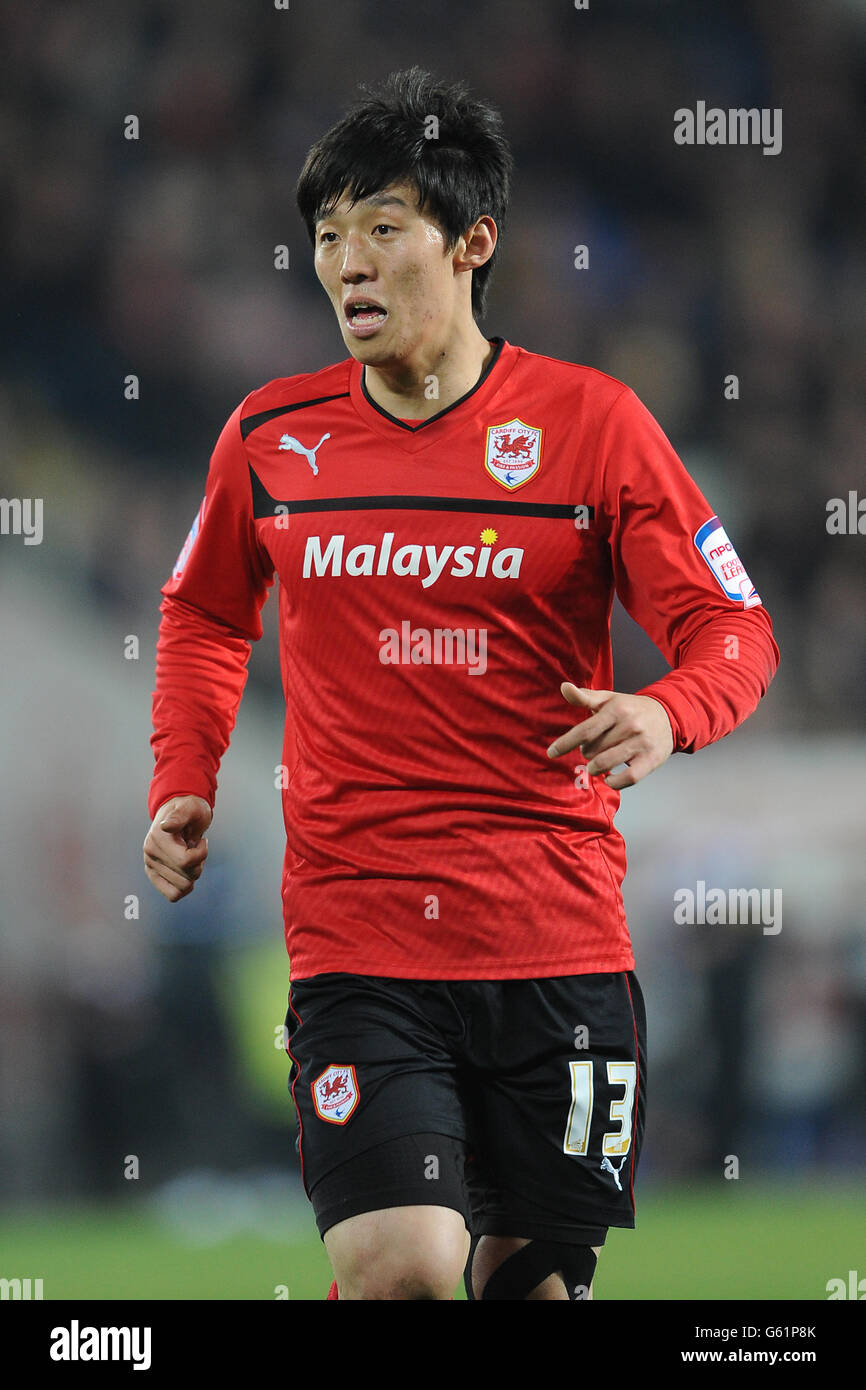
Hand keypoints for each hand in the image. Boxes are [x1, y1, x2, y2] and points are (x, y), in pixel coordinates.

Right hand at [143, 795, 211, 901]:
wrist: (177, 809)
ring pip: (183, 888)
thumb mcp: (191, 807)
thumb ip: (180, 817)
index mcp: (158, 838)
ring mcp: (150, 865)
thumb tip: (167, 827)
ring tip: (189, 855)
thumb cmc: (189, 809)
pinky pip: (172, 895)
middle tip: (195, 847)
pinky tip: (187, 871)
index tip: (201, 840)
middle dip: (199, 864)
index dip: (201, 853)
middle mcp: (150, 853)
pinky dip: (185, 887)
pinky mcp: (153, 874)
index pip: (186, 861)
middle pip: (187, 877)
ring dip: (193, 873)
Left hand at [546, 683, 673, 790]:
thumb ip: (584, 696)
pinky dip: (614, 782)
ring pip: (606, 764)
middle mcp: (630, 725)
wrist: (669, 715)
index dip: (565, 743)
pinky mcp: (651, 759)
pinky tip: (609, 779)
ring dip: (595, 768)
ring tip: (596, 764)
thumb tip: (563, 687)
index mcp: (616, 709)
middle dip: (586, 753)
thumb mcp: (609, 699)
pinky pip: (628, 778)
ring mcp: (641, 743)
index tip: (552, 753)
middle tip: (592, 749)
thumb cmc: (631, 708)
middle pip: (593, 749)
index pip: (585, 730)